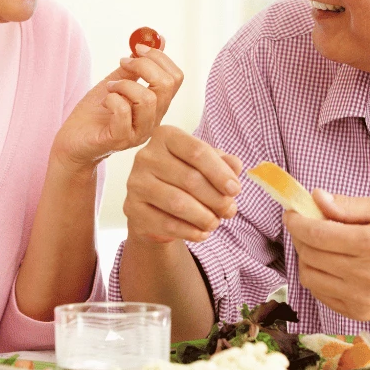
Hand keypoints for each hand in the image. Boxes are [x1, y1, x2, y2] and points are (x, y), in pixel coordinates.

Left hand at [51, 44, 184, 170]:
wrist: (73, 141)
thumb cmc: (95, 114)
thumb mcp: (117, 82)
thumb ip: (136, 65)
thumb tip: (158, 40)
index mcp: (157, 105)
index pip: (175, 78)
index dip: (159, 58)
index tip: (137, 48)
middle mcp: (153, 120)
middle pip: (166, 86)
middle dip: (144, 65)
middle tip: (124, 62)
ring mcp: (138, 132)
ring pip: (148, 99)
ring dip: (124, 84)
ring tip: (110, 87)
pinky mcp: (120, 140)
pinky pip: (123, 112)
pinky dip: (112, 99)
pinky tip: (104, 101)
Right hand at [123, 125, 243, 243]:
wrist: (154, 205)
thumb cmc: (184, 178)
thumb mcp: (206, 165)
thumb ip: (223, 163)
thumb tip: (236, 165)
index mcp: (165, 137)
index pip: (197, 151)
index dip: (220, 172)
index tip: (235, 189)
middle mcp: (146, 156)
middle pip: (190, 179)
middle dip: (216, 199)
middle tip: (229, 210)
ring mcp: (135, 183)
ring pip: (178, 203)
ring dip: (204, 217)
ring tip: (215, 223)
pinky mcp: (133, 209)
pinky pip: (166, 223)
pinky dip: (190, 231)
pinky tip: (201, 233)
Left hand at [283, 188, 369, 321]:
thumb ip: (349, 205)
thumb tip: (316, 198)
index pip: (318, 234)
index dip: (297, 222)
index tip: (291, 213)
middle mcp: (365, 274)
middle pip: (311, 254)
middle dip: (300, 236)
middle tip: (304, 225)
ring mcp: (361, 298)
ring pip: (309, 276)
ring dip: (305, 257)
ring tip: (317, 245)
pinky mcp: (357, 312)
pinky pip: (320, 293)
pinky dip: (316, 276)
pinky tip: (328, 264)